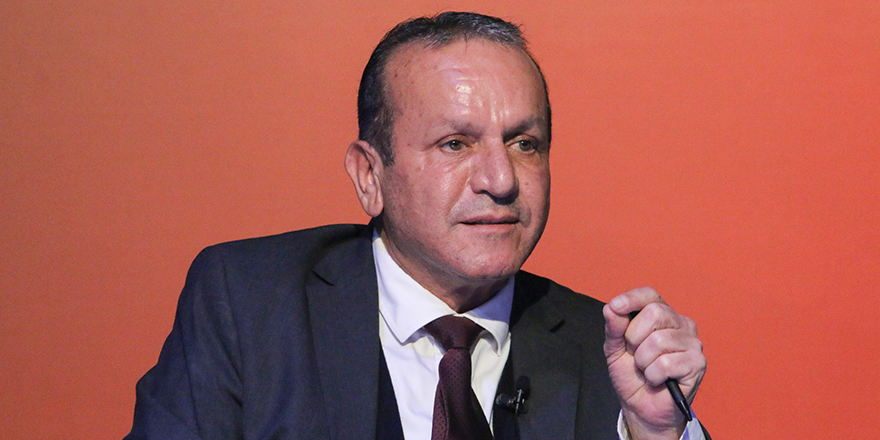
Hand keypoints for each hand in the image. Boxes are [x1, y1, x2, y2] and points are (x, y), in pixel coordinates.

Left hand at [603, 287, 705, 439]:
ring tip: (646, 370)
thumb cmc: (632, 375)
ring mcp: (692, 343)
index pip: (650, 295)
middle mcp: (681, 324)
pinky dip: (653, 375)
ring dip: (642, 361)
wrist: (642, 407)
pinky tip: (657, 380)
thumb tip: (611, 308)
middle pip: (654, 313)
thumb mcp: (615, 349)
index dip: (632, 298)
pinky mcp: (697, 363)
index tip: (615, 307)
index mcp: (662, 315)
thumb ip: (614, 328)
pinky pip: (666, 363)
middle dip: (634, 337)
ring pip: (658, 341)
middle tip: (635, 354)